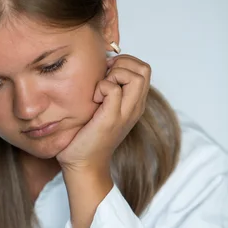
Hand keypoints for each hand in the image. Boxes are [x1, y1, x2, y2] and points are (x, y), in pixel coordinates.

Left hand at [56, 54, 150, 173]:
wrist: (84, 164)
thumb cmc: (87, 136)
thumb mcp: (102, 108)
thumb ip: (107, 90)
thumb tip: (100, 67)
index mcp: (134, 103)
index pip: (143, 69)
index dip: (125, 62)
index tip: (107, 72)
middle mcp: (134, 107)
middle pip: (144, 69)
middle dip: (123, 63)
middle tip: (105, 76)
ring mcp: (125, 113)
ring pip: (136, 76)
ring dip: (115, 74)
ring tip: (101, 88)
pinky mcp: (111, 118)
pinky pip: (113, 89)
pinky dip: (102, 87)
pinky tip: (93, 99)